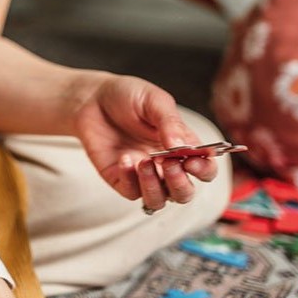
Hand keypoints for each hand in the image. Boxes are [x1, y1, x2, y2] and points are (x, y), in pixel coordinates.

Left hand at [71, 73, 217, 208]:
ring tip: (144, 162)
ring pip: (159, 200)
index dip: (204, 170)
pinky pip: (132, 192)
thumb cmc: (128, 96)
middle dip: (181, 184)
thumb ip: (170, 122)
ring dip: (156, 187)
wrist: (92, 98)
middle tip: (168, 164)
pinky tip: (124, 157)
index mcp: (182, 146)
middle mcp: (165, 165)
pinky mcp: (121, 179)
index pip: (205, 168)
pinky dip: (130, 179)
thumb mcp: (154, 100)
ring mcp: (143, 175)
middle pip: (185, 193)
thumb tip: (183, 148)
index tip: (192, 161)